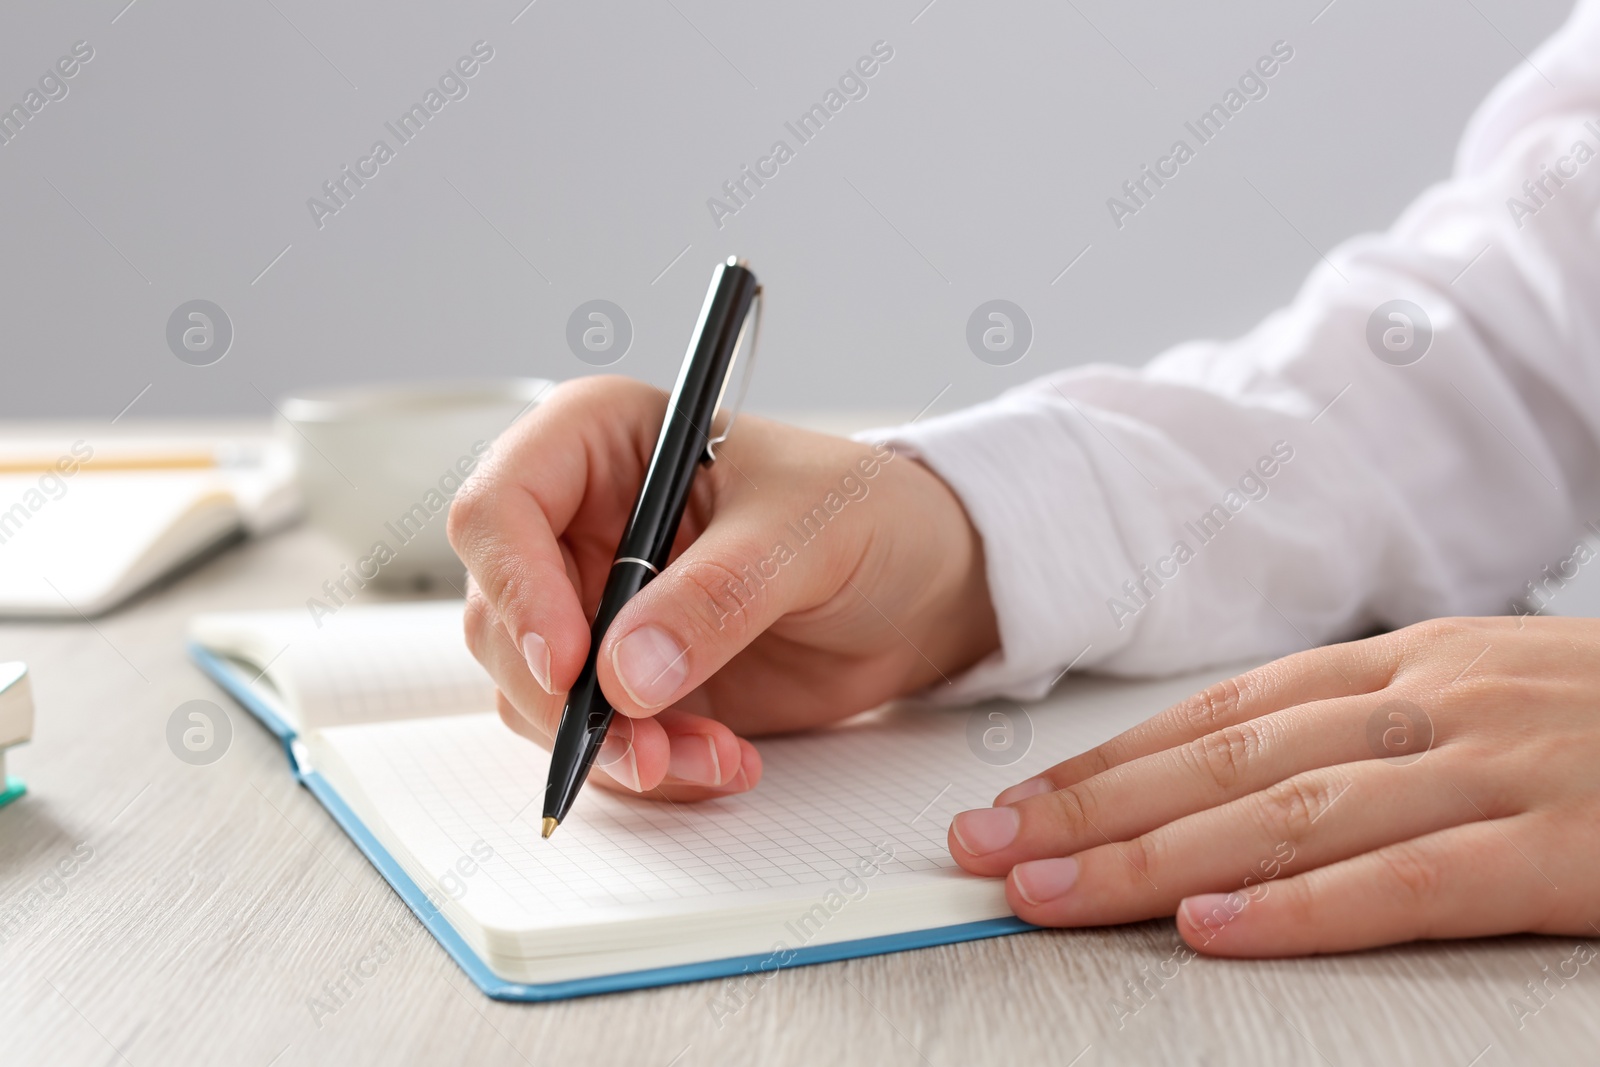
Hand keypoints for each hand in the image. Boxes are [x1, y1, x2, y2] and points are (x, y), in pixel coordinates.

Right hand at [448, 376, 998, 800]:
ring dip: (613, 746)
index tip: (570, 666)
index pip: (499, 507)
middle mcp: (580, 523)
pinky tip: (723, 762)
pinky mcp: (627, 679)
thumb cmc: (871, 515)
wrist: (923, 588)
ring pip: (537, 693)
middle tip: (643, 747)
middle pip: (501, 617)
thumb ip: (717, 596)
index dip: (517, 589)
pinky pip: (597, 738)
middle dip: (564, 699)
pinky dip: (650, 767)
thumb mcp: (806, 534)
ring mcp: (597, 606)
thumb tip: (624, 675)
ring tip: (711, 757)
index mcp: (601, 442)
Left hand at [948, 616, 1599, 955]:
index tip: (1014, 802)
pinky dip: (1302, 908)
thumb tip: (1238, 780)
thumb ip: (1370, 727)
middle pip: (1225, 761)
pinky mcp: (1565, 847)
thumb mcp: (1487, 694)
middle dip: (1091, 809)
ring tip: (1048, 891)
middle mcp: (1434, 700)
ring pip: (1289, 814)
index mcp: (1408, 662)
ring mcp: (1499, 767)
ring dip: (1152, 858)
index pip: (1220, 714)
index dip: (1107, 762)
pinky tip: (1212, 931)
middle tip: (984, 849)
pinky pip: (1409, 881)